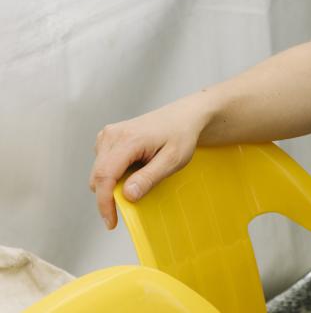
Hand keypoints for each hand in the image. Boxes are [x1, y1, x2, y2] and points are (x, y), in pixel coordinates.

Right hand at [89, 99, 206, 228]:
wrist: (184, 116)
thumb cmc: (182, 136)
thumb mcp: (173, 160)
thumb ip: (149, 177)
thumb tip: (127, 195)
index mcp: (128, 139)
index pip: (104, 176)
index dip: (105, 203)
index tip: (111, 222)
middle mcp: (112, 134)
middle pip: (98, 176)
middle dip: (109, 197)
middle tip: (133, 203)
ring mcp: (108, 134)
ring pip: (98, 171)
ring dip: (112, 184)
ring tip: (140, 177)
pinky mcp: (107, 137)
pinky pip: (102, 164)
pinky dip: (114, 174)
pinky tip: (134, 169)